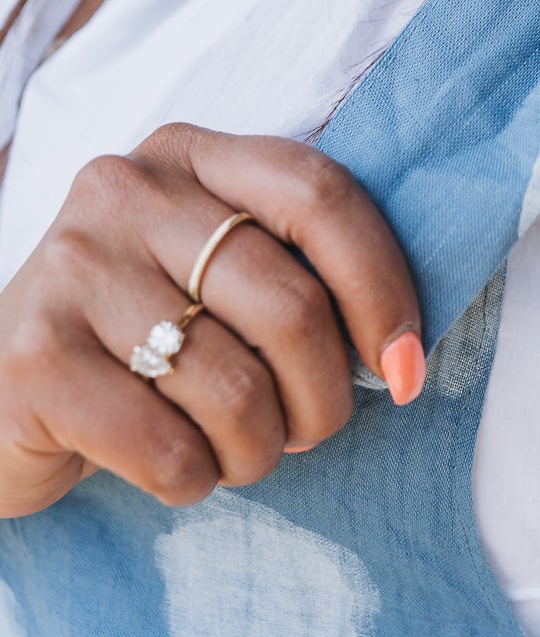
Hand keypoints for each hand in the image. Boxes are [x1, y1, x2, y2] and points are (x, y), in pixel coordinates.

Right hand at [0, 122, 421, 518]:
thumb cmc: (139, 339)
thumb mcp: (212, 274)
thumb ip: (295, 271)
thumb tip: (404, 355)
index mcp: (188, 155)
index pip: (321, 195)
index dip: (382, 288)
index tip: (407, 368)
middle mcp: (124, 191)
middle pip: (290, 304)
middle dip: (326, 396)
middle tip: (313, 430)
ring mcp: (71, 269)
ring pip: (236, 389)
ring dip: (259, 449)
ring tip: (238, 451)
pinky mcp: (34, 361)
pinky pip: (169, 450)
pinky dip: (194, 481)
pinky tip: (175, 469)